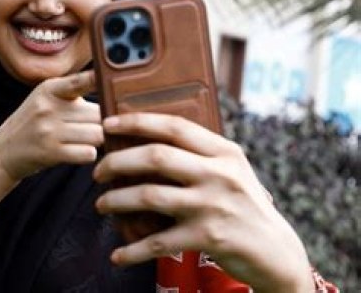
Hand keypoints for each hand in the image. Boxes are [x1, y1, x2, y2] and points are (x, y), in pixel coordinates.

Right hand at [0, 70, 103, 181]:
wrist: (4, 150)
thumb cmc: (34, 123)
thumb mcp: (45, 99)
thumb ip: (74, 94)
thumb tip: (113, 95)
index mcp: (50, 89)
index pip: (81, 80)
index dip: (100, 78)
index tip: (114, 77)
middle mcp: (49, 107)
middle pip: (98, 114)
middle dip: (105, 123)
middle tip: (102, 128)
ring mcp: (48, 130)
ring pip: (97, 134)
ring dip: (99, 141)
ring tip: (90, 141)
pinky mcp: (50, 152)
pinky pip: (88, 153)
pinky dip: (90, 154)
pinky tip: (80, 153)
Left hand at [93, 113, 313, 292]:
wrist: (277, 252)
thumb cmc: (243, 206)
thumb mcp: (231, 171)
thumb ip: (199, 154)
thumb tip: (146, 139)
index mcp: (224, 152)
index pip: (174, 126)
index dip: (136, 121)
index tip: (107, 123)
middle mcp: (219, 174)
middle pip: (155, 157)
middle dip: (117, 161)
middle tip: (98, 172)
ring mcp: (213, 205)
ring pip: (149, 195)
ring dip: (116, 200)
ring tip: (101, 205)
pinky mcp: (208, 237)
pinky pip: (158, 242)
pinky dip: (132, 250)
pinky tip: (118, 255)